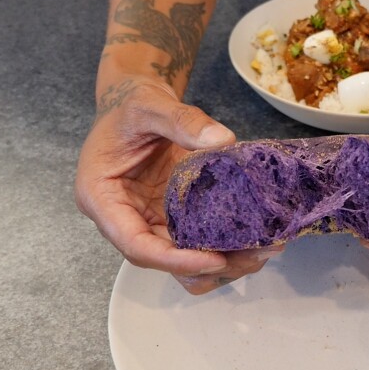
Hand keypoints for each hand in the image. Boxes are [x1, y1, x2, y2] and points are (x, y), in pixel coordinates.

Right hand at [74, 77, 282, 293]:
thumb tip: (223, 140)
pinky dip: (226, 245)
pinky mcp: (173, 217)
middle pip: (164, 261)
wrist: (135, 104)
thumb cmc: (130, 106)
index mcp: (102, 199)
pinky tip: (258, 236)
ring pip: (184, 260)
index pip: (136, 246)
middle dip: (210, 265)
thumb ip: (182, 120)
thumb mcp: (150, 105)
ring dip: (224, 263)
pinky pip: (197, 242)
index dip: (175, 260)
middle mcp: (125, 219)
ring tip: (265, 249)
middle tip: (256, 254)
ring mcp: (151, 221)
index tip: (216, 259)